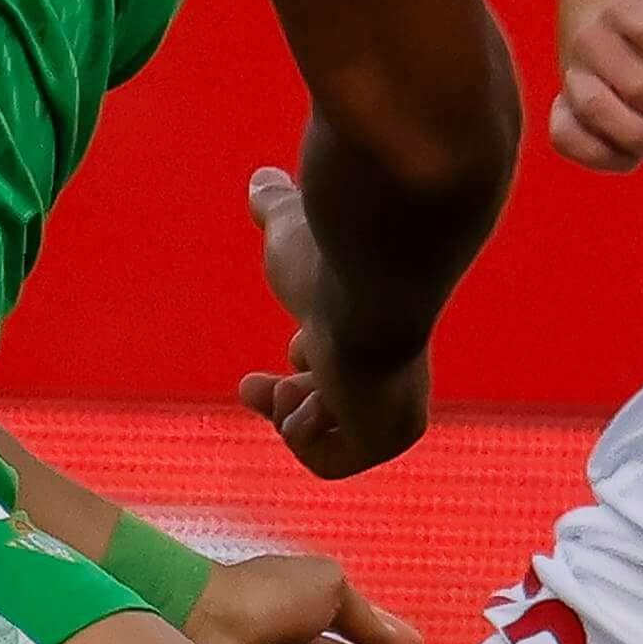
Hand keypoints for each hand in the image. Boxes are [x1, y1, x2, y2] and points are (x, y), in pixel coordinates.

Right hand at [232, 160, 431, 477]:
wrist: (373, 275)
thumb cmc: (333, 253)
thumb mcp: (291, 230)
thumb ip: (277, 208)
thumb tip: (261, 179)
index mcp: (375, 341)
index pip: (336, 379)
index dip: (296, 378)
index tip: (269, 366)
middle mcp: (391, 381)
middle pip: (331, 417)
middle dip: (284, 402)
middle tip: (250, 384)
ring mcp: (392, 412)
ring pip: (330, 443)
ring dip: (293, 415)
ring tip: (295, 383)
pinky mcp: (385, 436)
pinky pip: (332, 463)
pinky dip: (303, 437)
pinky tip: (306, 398)